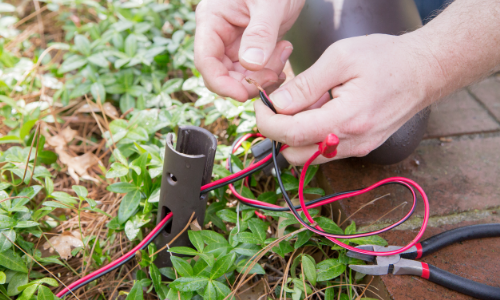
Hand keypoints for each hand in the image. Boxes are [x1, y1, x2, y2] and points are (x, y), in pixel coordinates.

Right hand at [194, 0, 304, 101]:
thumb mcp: (270, 3)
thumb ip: (261, 32)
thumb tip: (250, 63)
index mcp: (212, 19)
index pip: (206, 61)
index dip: (221, 83)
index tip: (243, 94)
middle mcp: (218, 33)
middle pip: (222, 74)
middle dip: (247, 81)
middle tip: (274, 73)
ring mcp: (233, 41)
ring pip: (240, 75)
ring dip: (262, 75)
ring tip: (284, 52)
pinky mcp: (250, 46)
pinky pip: (254, 69)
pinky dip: (269, 69)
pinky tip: (284, 53)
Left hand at [255, 33, 438, 164]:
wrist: (424, 71)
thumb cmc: (387, 59)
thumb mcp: (341, 59)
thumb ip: (306, 84)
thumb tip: (277, 104)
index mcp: (346, 120)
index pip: (292, 135)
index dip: (267, 121)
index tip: (262, 103)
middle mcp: (352, 143)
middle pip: (295, 155)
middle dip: (279, 131)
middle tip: (280, 103)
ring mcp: (357, 149)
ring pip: (309, 156)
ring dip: (296, 134)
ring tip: (306, 102)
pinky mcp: (360, 148)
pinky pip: (325, 151)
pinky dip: (313, 135)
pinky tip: (321, 109)